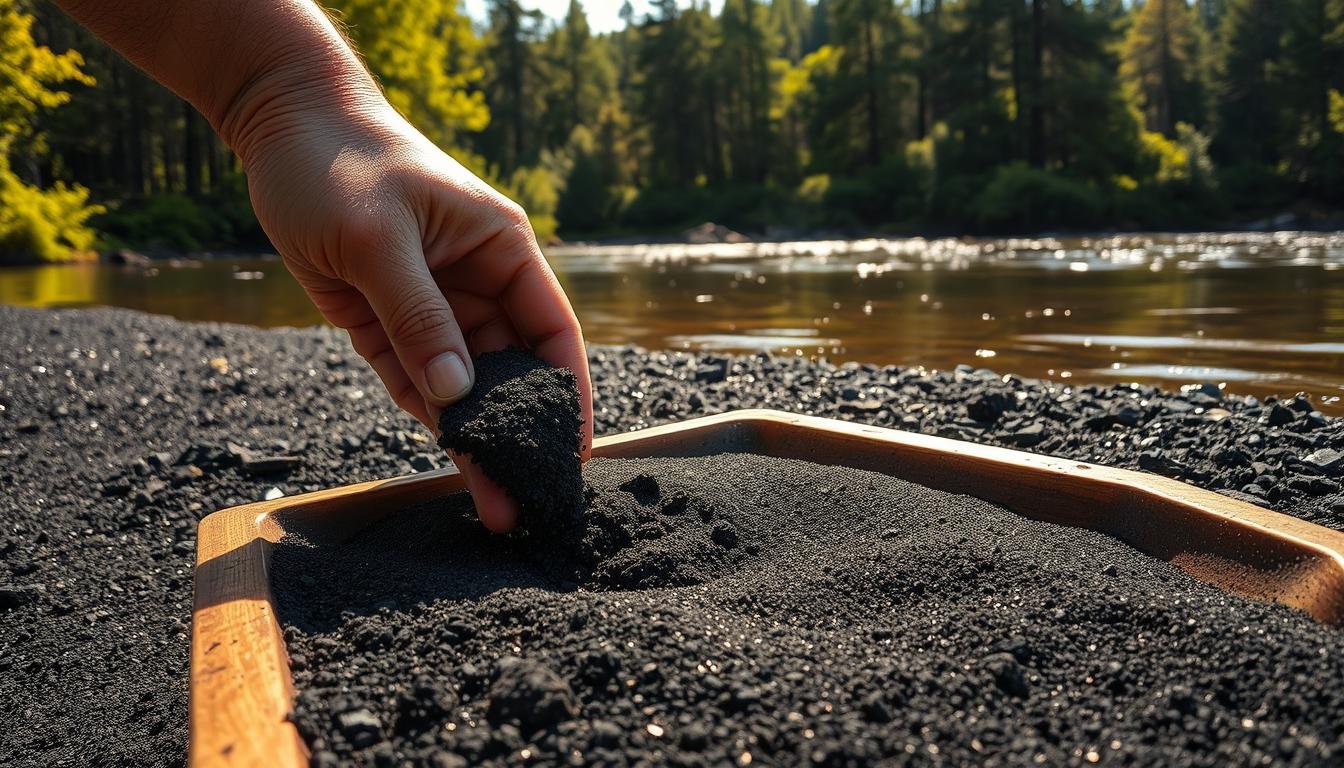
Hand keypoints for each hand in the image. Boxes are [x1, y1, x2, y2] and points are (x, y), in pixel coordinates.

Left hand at [236, 93, 592, 532]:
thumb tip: (458, 394)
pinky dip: (428, 417)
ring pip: (462, 384)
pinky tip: (449, 460)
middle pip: (510, 369)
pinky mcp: (384, 320)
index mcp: (501, 249)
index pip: (551, 331)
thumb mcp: (379, 238)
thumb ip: (419, 317)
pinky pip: (413, 378)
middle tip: (524, 499)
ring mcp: (430, 304)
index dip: (568, 392)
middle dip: (517, 431)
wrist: (278, 125)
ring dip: (473, 438)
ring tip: (492, 502)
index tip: (573, 451)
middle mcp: (476, 281)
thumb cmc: (340, 160)